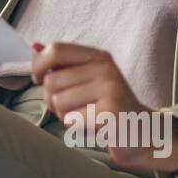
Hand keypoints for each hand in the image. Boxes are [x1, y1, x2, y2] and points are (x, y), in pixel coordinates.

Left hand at [30, 40, 177, 173]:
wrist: (143, 132)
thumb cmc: (108, 106)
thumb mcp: (88, 79)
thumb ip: (62, 64)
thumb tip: (34, 45)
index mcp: (98, 56)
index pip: (56, 49)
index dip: (38, 65)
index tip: (38, 78)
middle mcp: (105, 68)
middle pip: (52, 80)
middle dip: (52, 99)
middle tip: (69, 107)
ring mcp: (110, 89)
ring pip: (58, 101)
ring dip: (64, 115)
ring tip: (83, 116)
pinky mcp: (110, 112)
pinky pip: (71, 119)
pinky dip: (76, 127)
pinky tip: (92, 126)